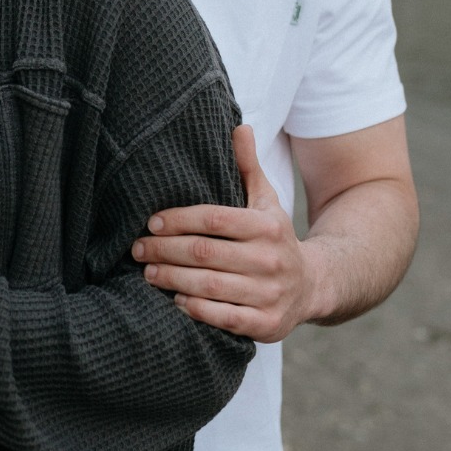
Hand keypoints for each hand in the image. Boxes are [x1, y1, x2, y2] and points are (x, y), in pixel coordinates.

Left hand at [132, 125, 311, 342]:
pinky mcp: (267, 324)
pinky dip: (195, 309)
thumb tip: (238, 126)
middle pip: (204, 252)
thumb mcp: (265, 201)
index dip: (177, 220)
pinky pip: (223, 318)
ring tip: (147, 272)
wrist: (313, 285)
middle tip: (137, 248)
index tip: (150, 222)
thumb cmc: (274, 238)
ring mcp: (270, 294)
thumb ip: (247, 167)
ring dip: (171, 279)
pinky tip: (175, 299)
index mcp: (267, 226)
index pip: (213, 219)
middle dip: (163, 250)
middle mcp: (271, 260)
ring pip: (208, 286)